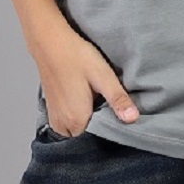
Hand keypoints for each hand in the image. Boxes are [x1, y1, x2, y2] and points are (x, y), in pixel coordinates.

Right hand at [31, 22, 139, 136]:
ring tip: (96, 103)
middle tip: (108, 107)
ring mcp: (55, 120)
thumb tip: (133, 119)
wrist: (50, 42)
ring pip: (78, 132)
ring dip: (88, 122)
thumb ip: (117, 99)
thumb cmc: (76, 56)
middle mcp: (63, 126)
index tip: (118, 119)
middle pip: (88, 138)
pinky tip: (85, 101)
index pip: (99, 140)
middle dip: (100, 128)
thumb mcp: (102, 75)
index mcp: (77, 121)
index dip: (111, 131)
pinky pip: (69, 125)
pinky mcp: (52, 112)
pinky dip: (78, 118)